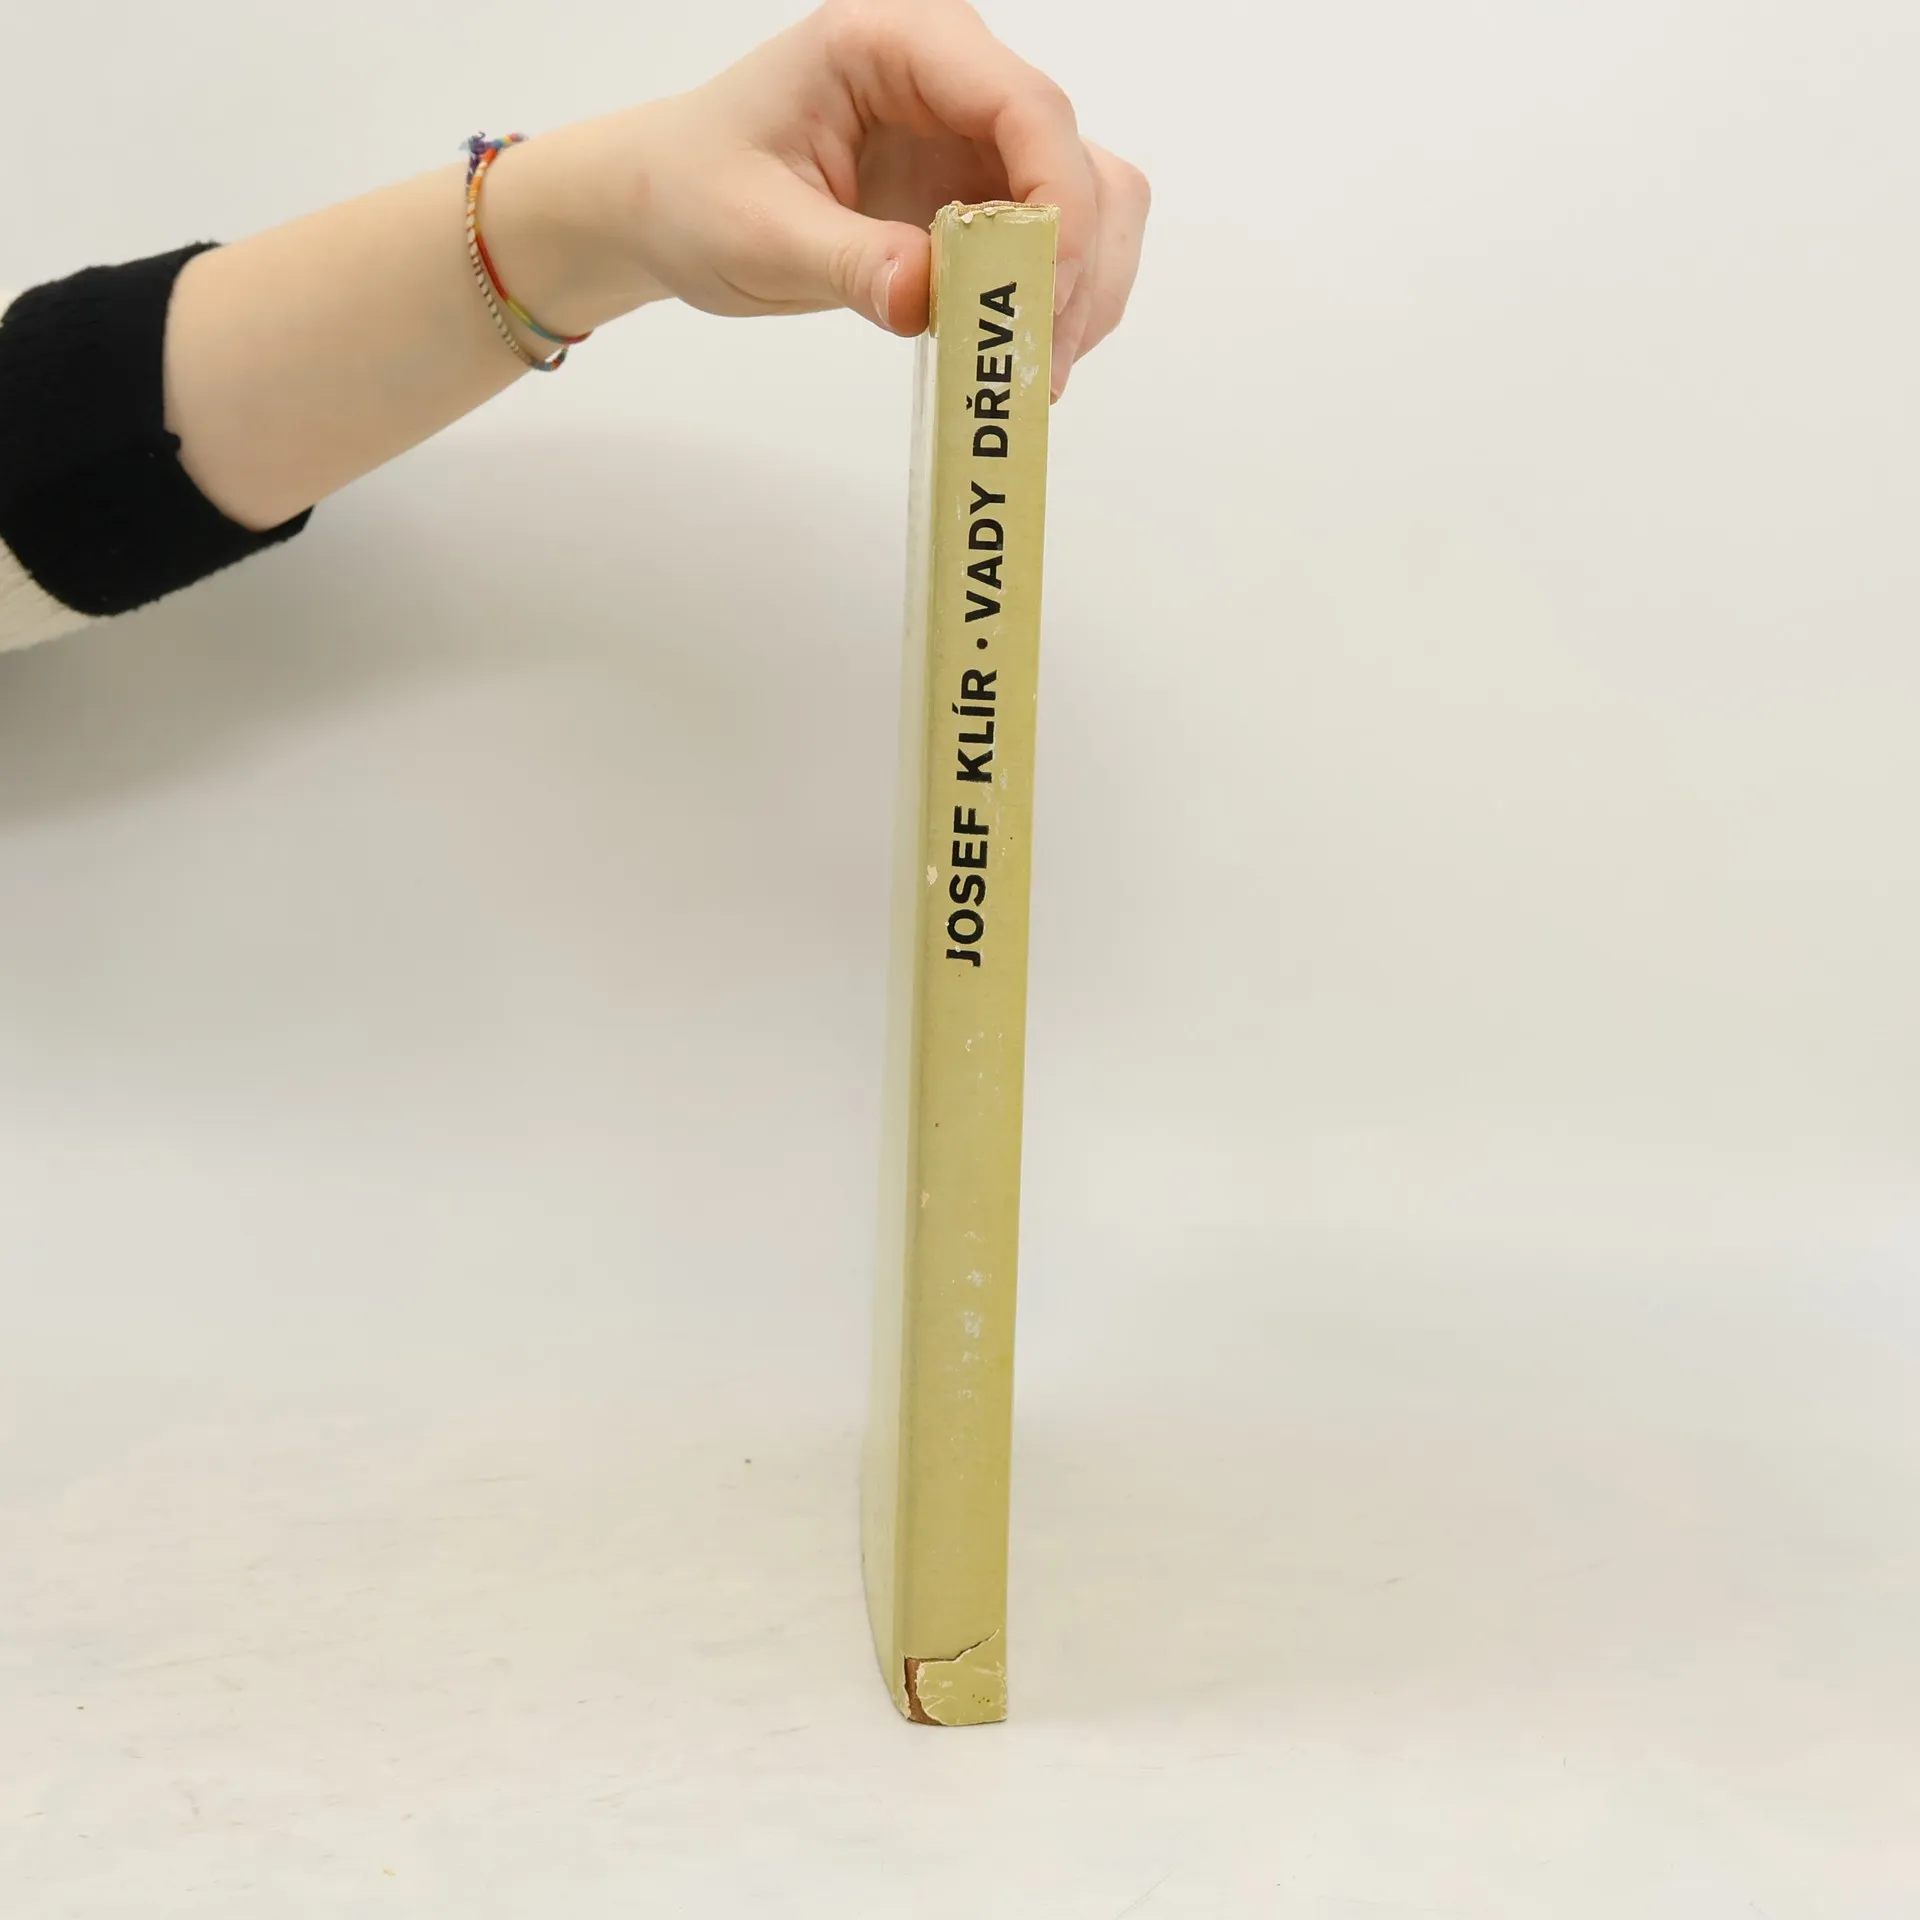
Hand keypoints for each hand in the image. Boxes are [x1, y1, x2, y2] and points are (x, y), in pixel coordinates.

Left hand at [568, 0, 1149, 397]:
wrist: (673, 202)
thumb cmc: (696, 189)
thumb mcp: (756, 231)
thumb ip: (847, 262)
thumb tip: (929, 298)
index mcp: (895, 45)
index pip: (1020, 102)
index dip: (1057, 193)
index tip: (1048, 285)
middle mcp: (955, 78)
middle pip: (1074, 156)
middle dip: (1075, 262)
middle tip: (1037, 358)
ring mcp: (977, 137)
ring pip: (1091, 201)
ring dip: (1084, 291)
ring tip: (1036, 372)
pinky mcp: (984, 194)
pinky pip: (1061, 245)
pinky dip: (1061, 305)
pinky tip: (1023, 355)